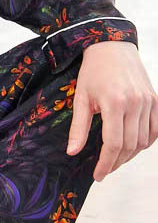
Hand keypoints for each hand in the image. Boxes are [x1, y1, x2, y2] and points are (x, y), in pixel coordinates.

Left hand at [67, 41, 157, 180]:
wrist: (112, 47)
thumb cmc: (92, 73)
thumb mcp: (80, 99)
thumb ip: (78, 128)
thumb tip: (72, 152)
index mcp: (115, 103)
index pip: (114, 143)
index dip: (106, 163)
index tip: (98, 175)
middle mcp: (137, 103)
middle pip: (130, 145)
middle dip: (116, 162)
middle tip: (104, 169)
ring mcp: (150, 101)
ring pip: (144, 140)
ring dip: (130, 154)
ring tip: (114, 159)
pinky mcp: (156, 100)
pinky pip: (156, 130)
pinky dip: (146, 142)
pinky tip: (132, 146)